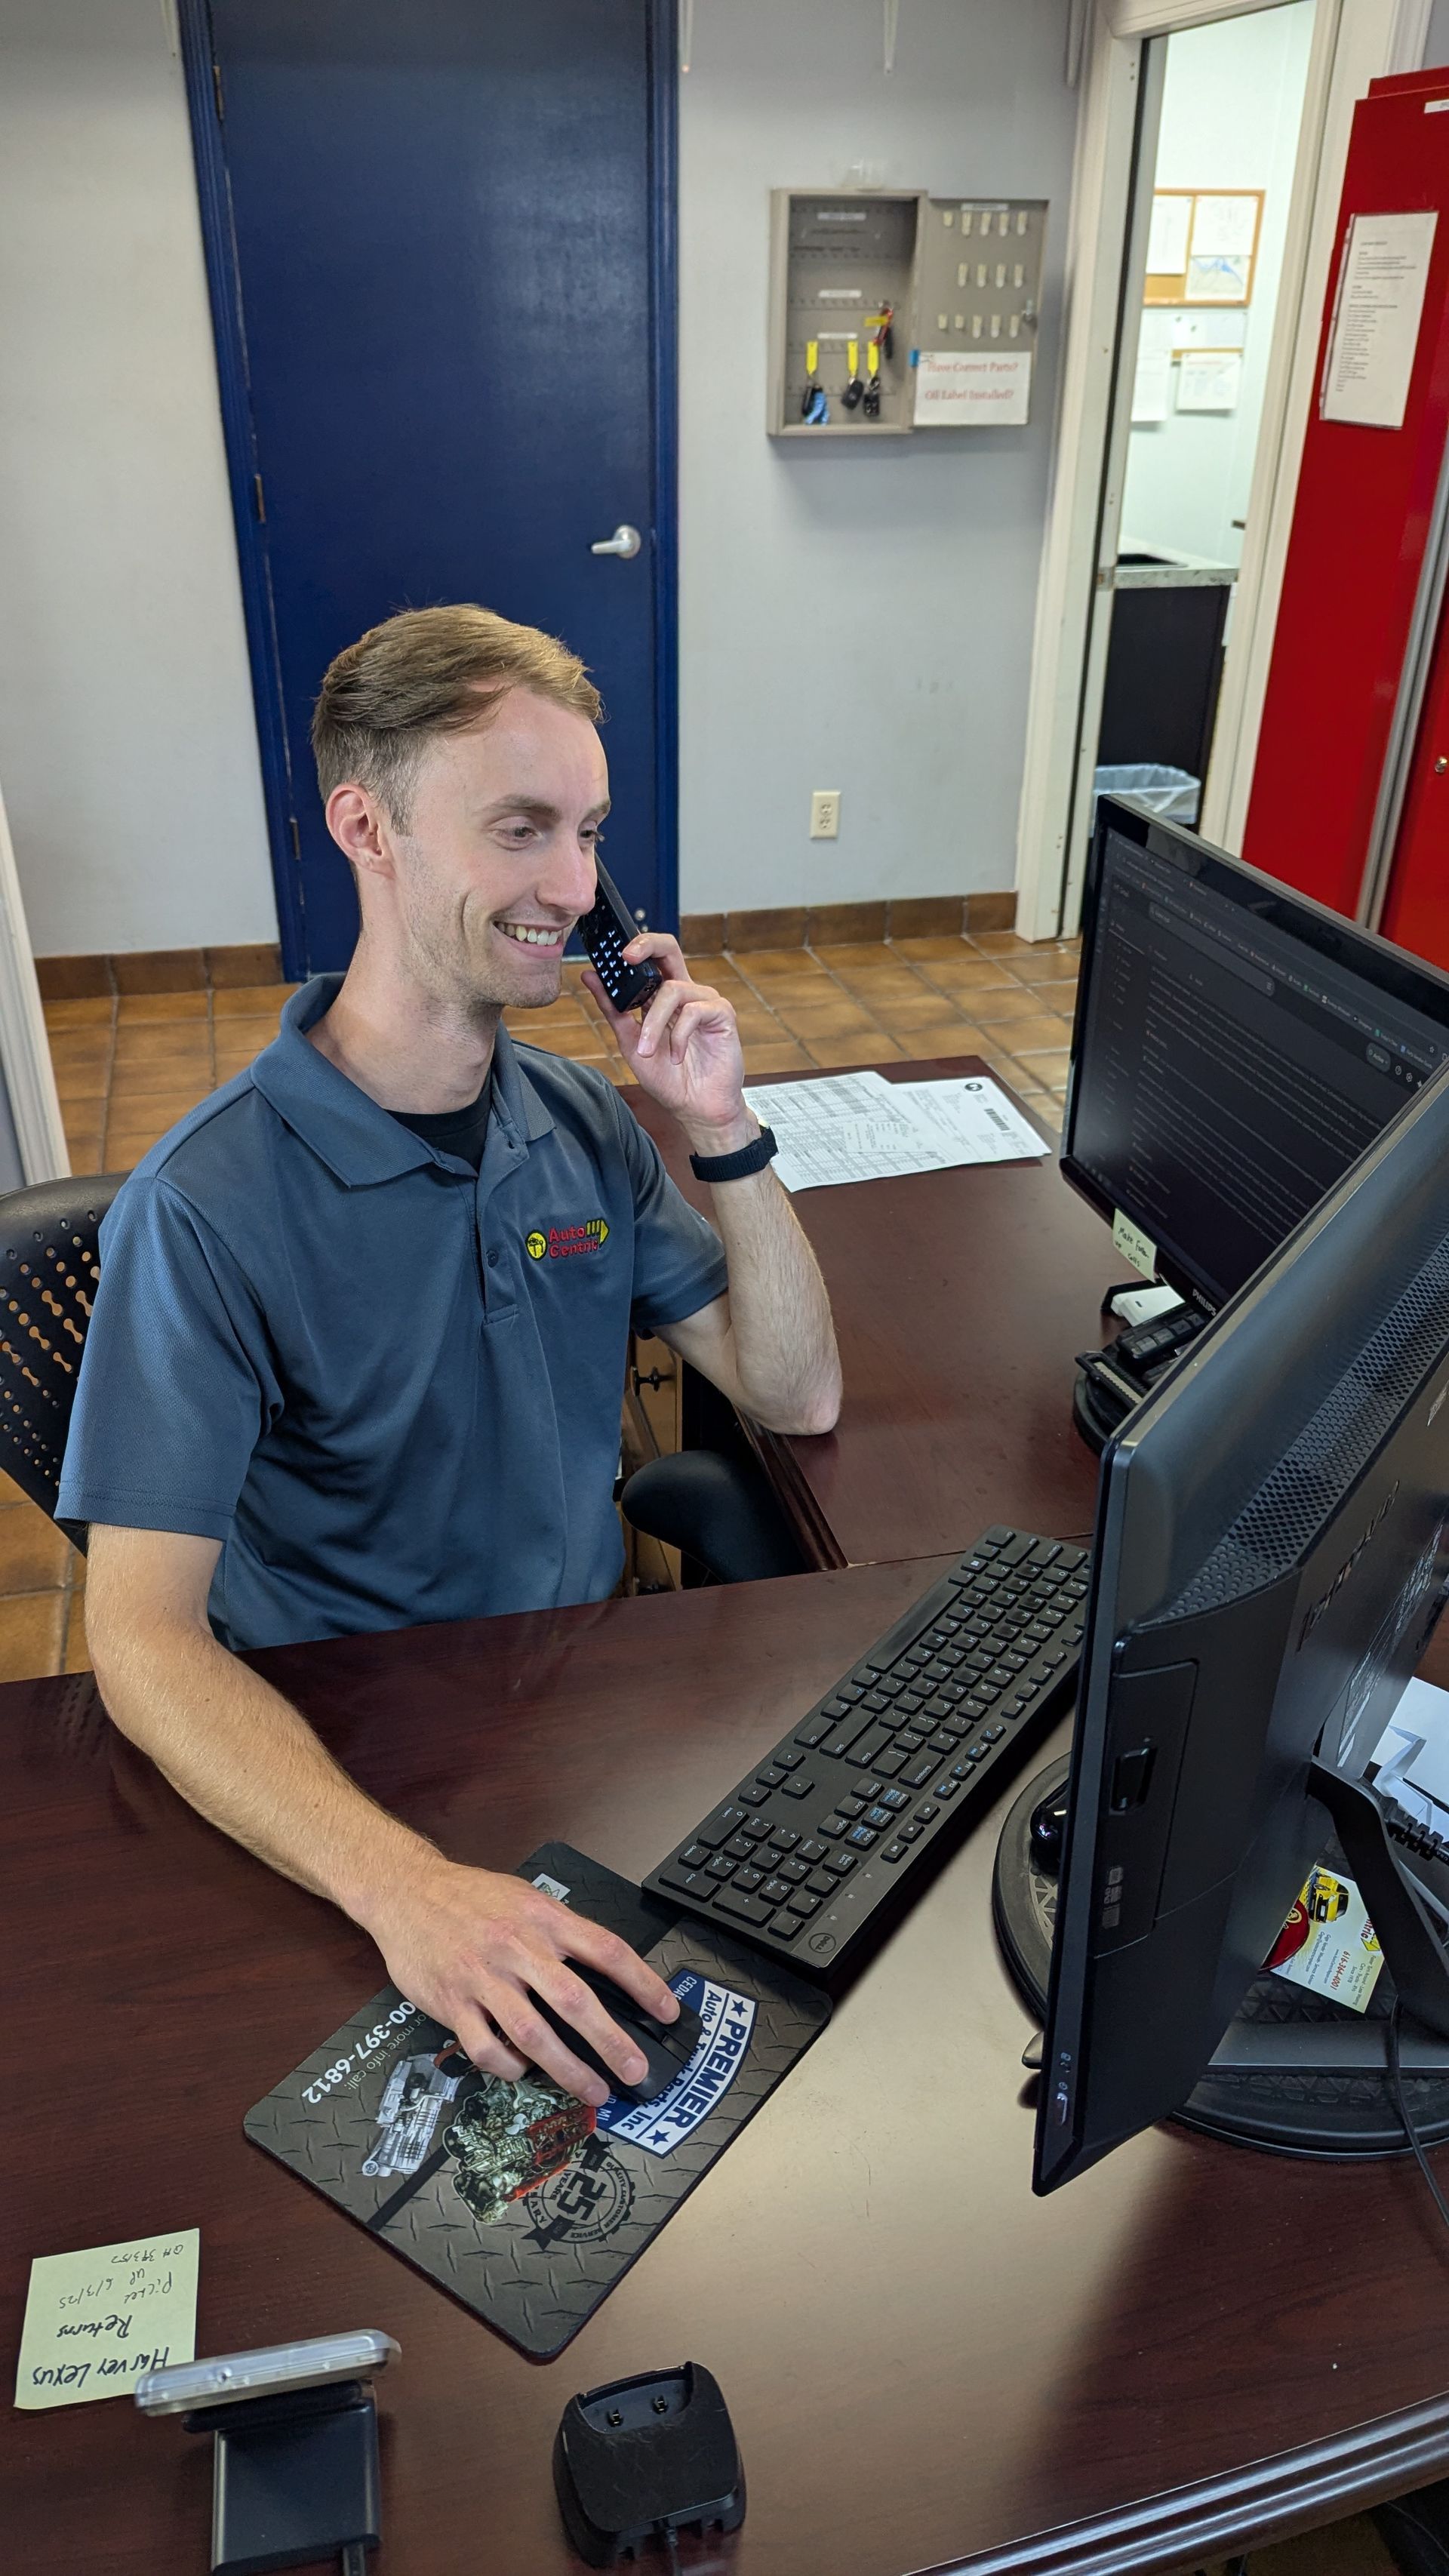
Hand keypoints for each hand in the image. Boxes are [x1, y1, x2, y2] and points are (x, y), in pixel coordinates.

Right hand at [363, 1859, 677, 2106]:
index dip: (644, 1983)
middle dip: (610, 2042)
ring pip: (533, 2034)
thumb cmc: (472, 1897)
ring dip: (568, 2070)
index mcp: (544, 1918)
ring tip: (593, 2092)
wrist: (407, 1890)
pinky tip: (523, 2073)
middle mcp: (518, 1947)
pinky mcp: (452, 2002)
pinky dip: (509, 2068)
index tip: (668, 2011)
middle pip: (575, 2000)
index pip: (607, 1950)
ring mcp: (483, 1977)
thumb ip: (562, 1933)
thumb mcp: (526, 1898)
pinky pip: (486, 2048)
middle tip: (635, 2071)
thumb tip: (607, 1975)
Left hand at [582, 935, 751, 1149]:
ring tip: (647, 1051)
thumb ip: (613, 1009)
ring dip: (654, 1023)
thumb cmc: (668, 1078)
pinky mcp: (722, 1014)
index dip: (632, 948)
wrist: (695, 1109)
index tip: (609, 955)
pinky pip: (695, 1011)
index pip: (650, 958)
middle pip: (669, 948)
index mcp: (663, 997)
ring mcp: (705, 1001)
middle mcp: (685, 992)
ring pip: (673, 990)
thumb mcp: (630, 1043)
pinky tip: (677, 1057)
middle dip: (647, 945)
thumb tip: (589, 976)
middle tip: (626, 957)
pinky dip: (679, 1036)